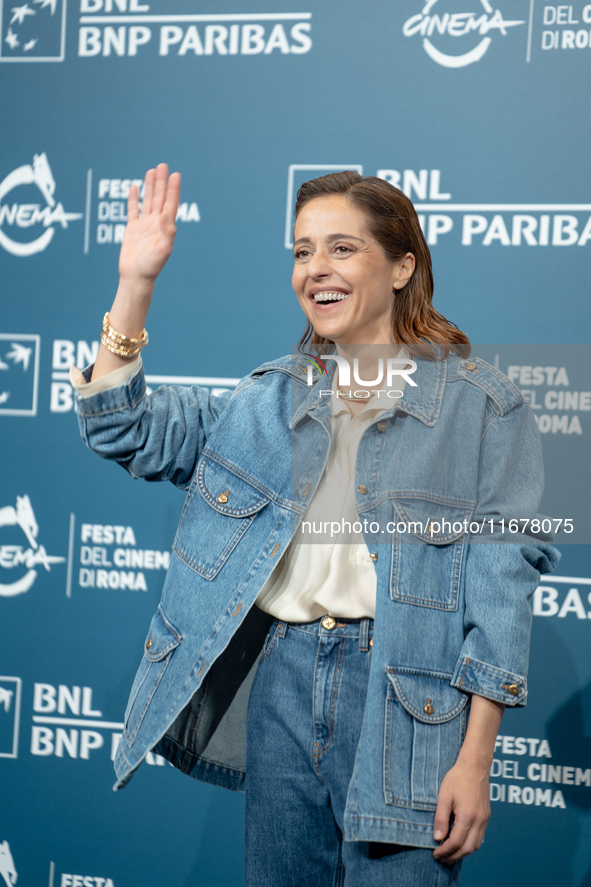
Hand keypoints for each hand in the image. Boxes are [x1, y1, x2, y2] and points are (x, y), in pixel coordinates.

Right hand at [119, 163, 180, 282]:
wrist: (136, 277)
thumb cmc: (152, 267)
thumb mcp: (163, 250)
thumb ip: (167, 232)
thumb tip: (166, 214)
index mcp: (165, 227)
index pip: (171, 204)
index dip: (173, 189)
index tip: (175, 174)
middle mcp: (156, 224)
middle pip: (160, 198)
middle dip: (162, 182)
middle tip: (163, 165)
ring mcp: (144, 225)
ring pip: (148, 201)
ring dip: (150, 186)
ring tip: (152, 171)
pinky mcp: (132, 229)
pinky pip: (132, 210)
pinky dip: (133, 199)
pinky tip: (134, 187)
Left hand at [432, 757, 490, 863]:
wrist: (475, 766)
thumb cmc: (457, 778)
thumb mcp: (444, 796)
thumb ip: (441, 818)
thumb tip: (437, 838)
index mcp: (468, 815)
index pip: (456, 842)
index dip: (445, 850)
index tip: (435, 853)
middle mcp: (479, 820)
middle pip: (467, 848)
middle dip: (453, 856)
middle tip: (441, 858)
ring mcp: (485, 819)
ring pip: (475, 846)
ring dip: (462, 853)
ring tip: (449, 854)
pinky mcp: (486, 817)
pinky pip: (479, 838)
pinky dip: (469, 845)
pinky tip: (460, 843)